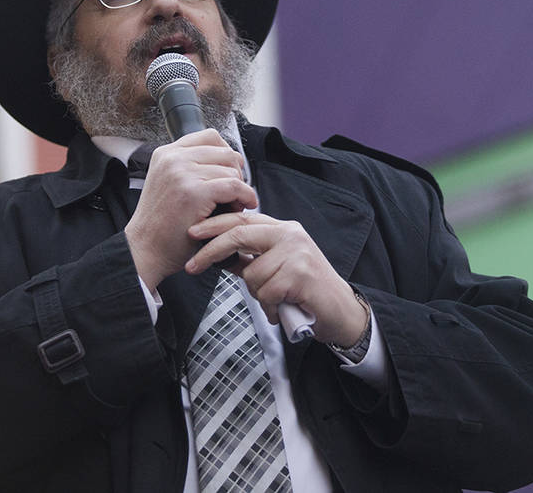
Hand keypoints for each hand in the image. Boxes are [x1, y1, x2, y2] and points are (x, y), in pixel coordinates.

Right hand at [124, 129, 257, 290]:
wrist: (145, 249)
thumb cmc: (160, 225)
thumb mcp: (168, 184)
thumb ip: (189, 168)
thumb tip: (228, 161)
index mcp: (166, 153)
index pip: (210, 137)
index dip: (226, 155)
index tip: (229, 172)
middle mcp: (172, 158)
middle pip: (225, 151)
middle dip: (235, 172)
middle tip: (234, 193)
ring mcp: (182, 173)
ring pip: (231, 169)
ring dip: (239, 188)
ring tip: (232, 205)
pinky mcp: (194, 192)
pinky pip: (234, 186)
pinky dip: (245, 196)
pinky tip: (243, 206)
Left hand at [185, 211, 366, 345]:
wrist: (341, 312)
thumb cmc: (306, 291)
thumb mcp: (275, 269)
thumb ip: (250, 259)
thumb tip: (219, 256)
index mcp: (282, 229)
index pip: (241, 220)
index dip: (214, 225)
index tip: (191, 233)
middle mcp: (290, 234)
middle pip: (239, 235)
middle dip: (211, 251)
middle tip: (192, 266)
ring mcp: (296, 252)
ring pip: (251, 273)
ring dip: (259, 294)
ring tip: (278, 300)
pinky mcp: (301, 273)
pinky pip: (266, 291)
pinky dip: (271, 306)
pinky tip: (285, 308)